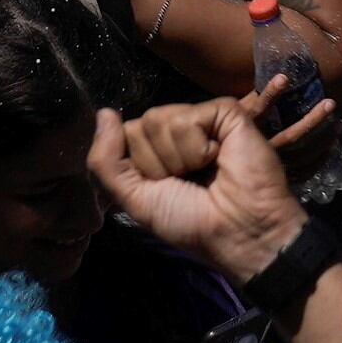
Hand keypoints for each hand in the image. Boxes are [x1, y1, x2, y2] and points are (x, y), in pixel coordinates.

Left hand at [85, 90, 312, 285]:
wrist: (238, 231)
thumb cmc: (191, 221)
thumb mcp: (135, 197)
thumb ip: (106, 159)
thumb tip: (103, 112)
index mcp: (157, 148)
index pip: (124, 135)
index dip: (138, 168)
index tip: (165, 188)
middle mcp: (178, 130)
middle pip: (138, 127)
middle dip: (157, 164)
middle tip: (189, 181)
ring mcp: (202, 118)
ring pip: (157, 120)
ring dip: (178, 159)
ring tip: (206, 171)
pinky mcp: (225, 111)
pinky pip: (186, 119)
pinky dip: (197, 149)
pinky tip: (218, 158)